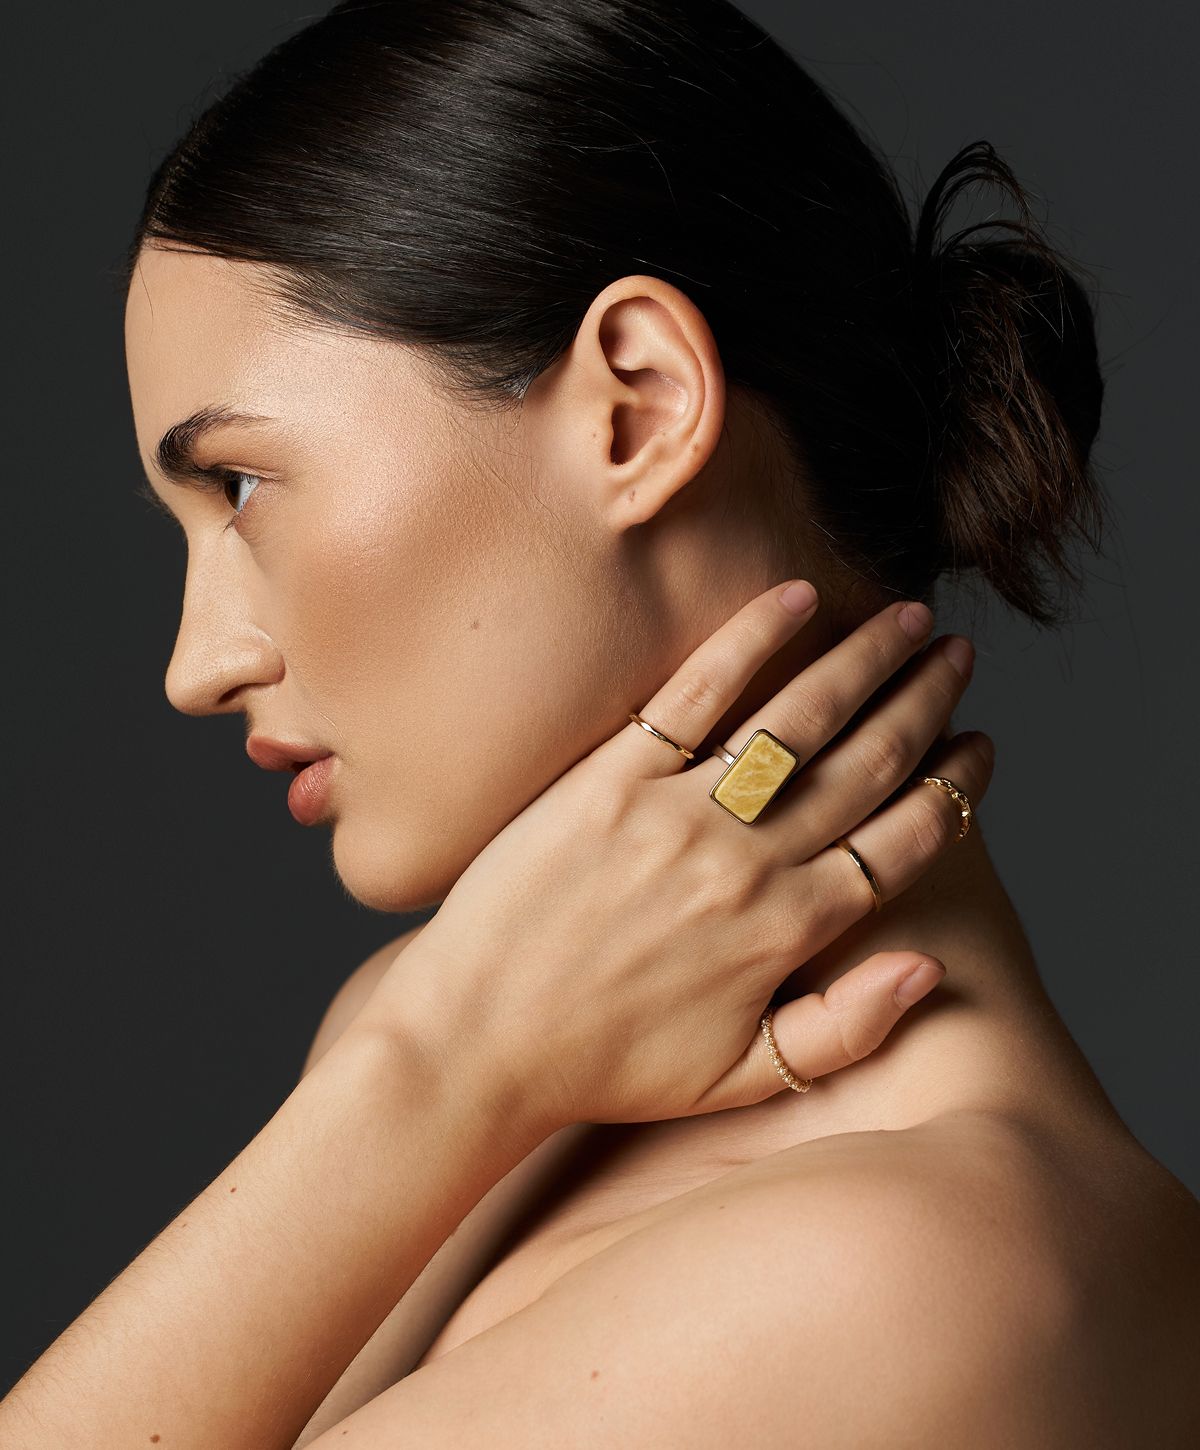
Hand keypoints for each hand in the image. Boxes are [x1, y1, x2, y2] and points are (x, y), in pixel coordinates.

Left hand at [359, 582, 992, 1137]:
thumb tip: (929, 968)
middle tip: (957, 656)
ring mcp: (678, 814)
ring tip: (906, 618)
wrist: (476, 1042)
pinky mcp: (610, 778)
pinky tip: (794, 599)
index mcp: (786, 934)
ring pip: (798, 719)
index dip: (954, 790)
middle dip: (925, 703)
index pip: (900, 843)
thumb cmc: (606, 1066)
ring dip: (864, 661)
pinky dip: (752, 641)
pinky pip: (695, 693)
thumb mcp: (738, 1079)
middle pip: (865, 764)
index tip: (981, 748)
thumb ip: (842, 1030)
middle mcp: (746, 864)